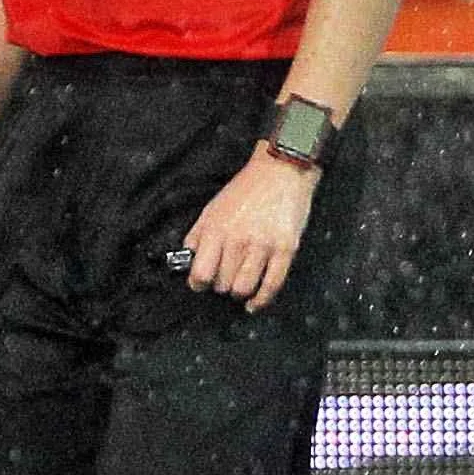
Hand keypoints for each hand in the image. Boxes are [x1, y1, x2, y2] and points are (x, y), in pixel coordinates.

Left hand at [181, 146, 318, 308]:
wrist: (282, 171)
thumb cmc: (246, 189)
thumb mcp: (212, 208)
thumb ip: (197, 235)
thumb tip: (188, 260)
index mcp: (216, 230)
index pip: (200, 274)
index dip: (199, 284)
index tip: (203, 283)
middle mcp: (237, 240)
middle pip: (222, 284)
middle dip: (221, 285)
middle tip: (226, 278)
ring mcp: (263, 246)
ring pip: (244, 288)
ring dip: (240, 292)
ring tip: (241, 286)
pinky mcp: (285, 249)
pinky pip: (272, 285)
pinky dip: (262, 300)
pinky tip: (255, 304)